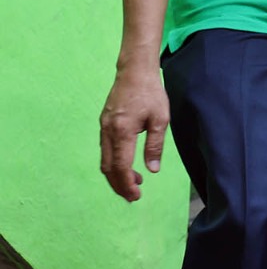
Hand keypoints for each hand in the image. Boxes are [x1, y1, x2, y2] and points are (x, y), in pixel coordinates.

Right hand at [99, 66, 168, 201]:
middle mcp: (108, 131)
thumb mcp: (160, 120)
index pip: (121, 166)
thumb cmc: (151, 94)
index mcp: (122, 132)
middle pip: (108, 167)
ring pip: (105, 160)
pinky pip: (105, 150)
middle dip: (119, 185)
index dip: (127, 184)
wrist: (134, 72)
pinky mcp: (104, 124)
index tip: (136, 195)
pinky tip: (127, 166)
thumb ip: (155, 146)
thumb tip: (152, 170)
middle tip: (133, 196)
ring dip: (116, 175)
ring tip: (134, 183)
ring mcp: (103, 127)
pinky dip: (114, 163)